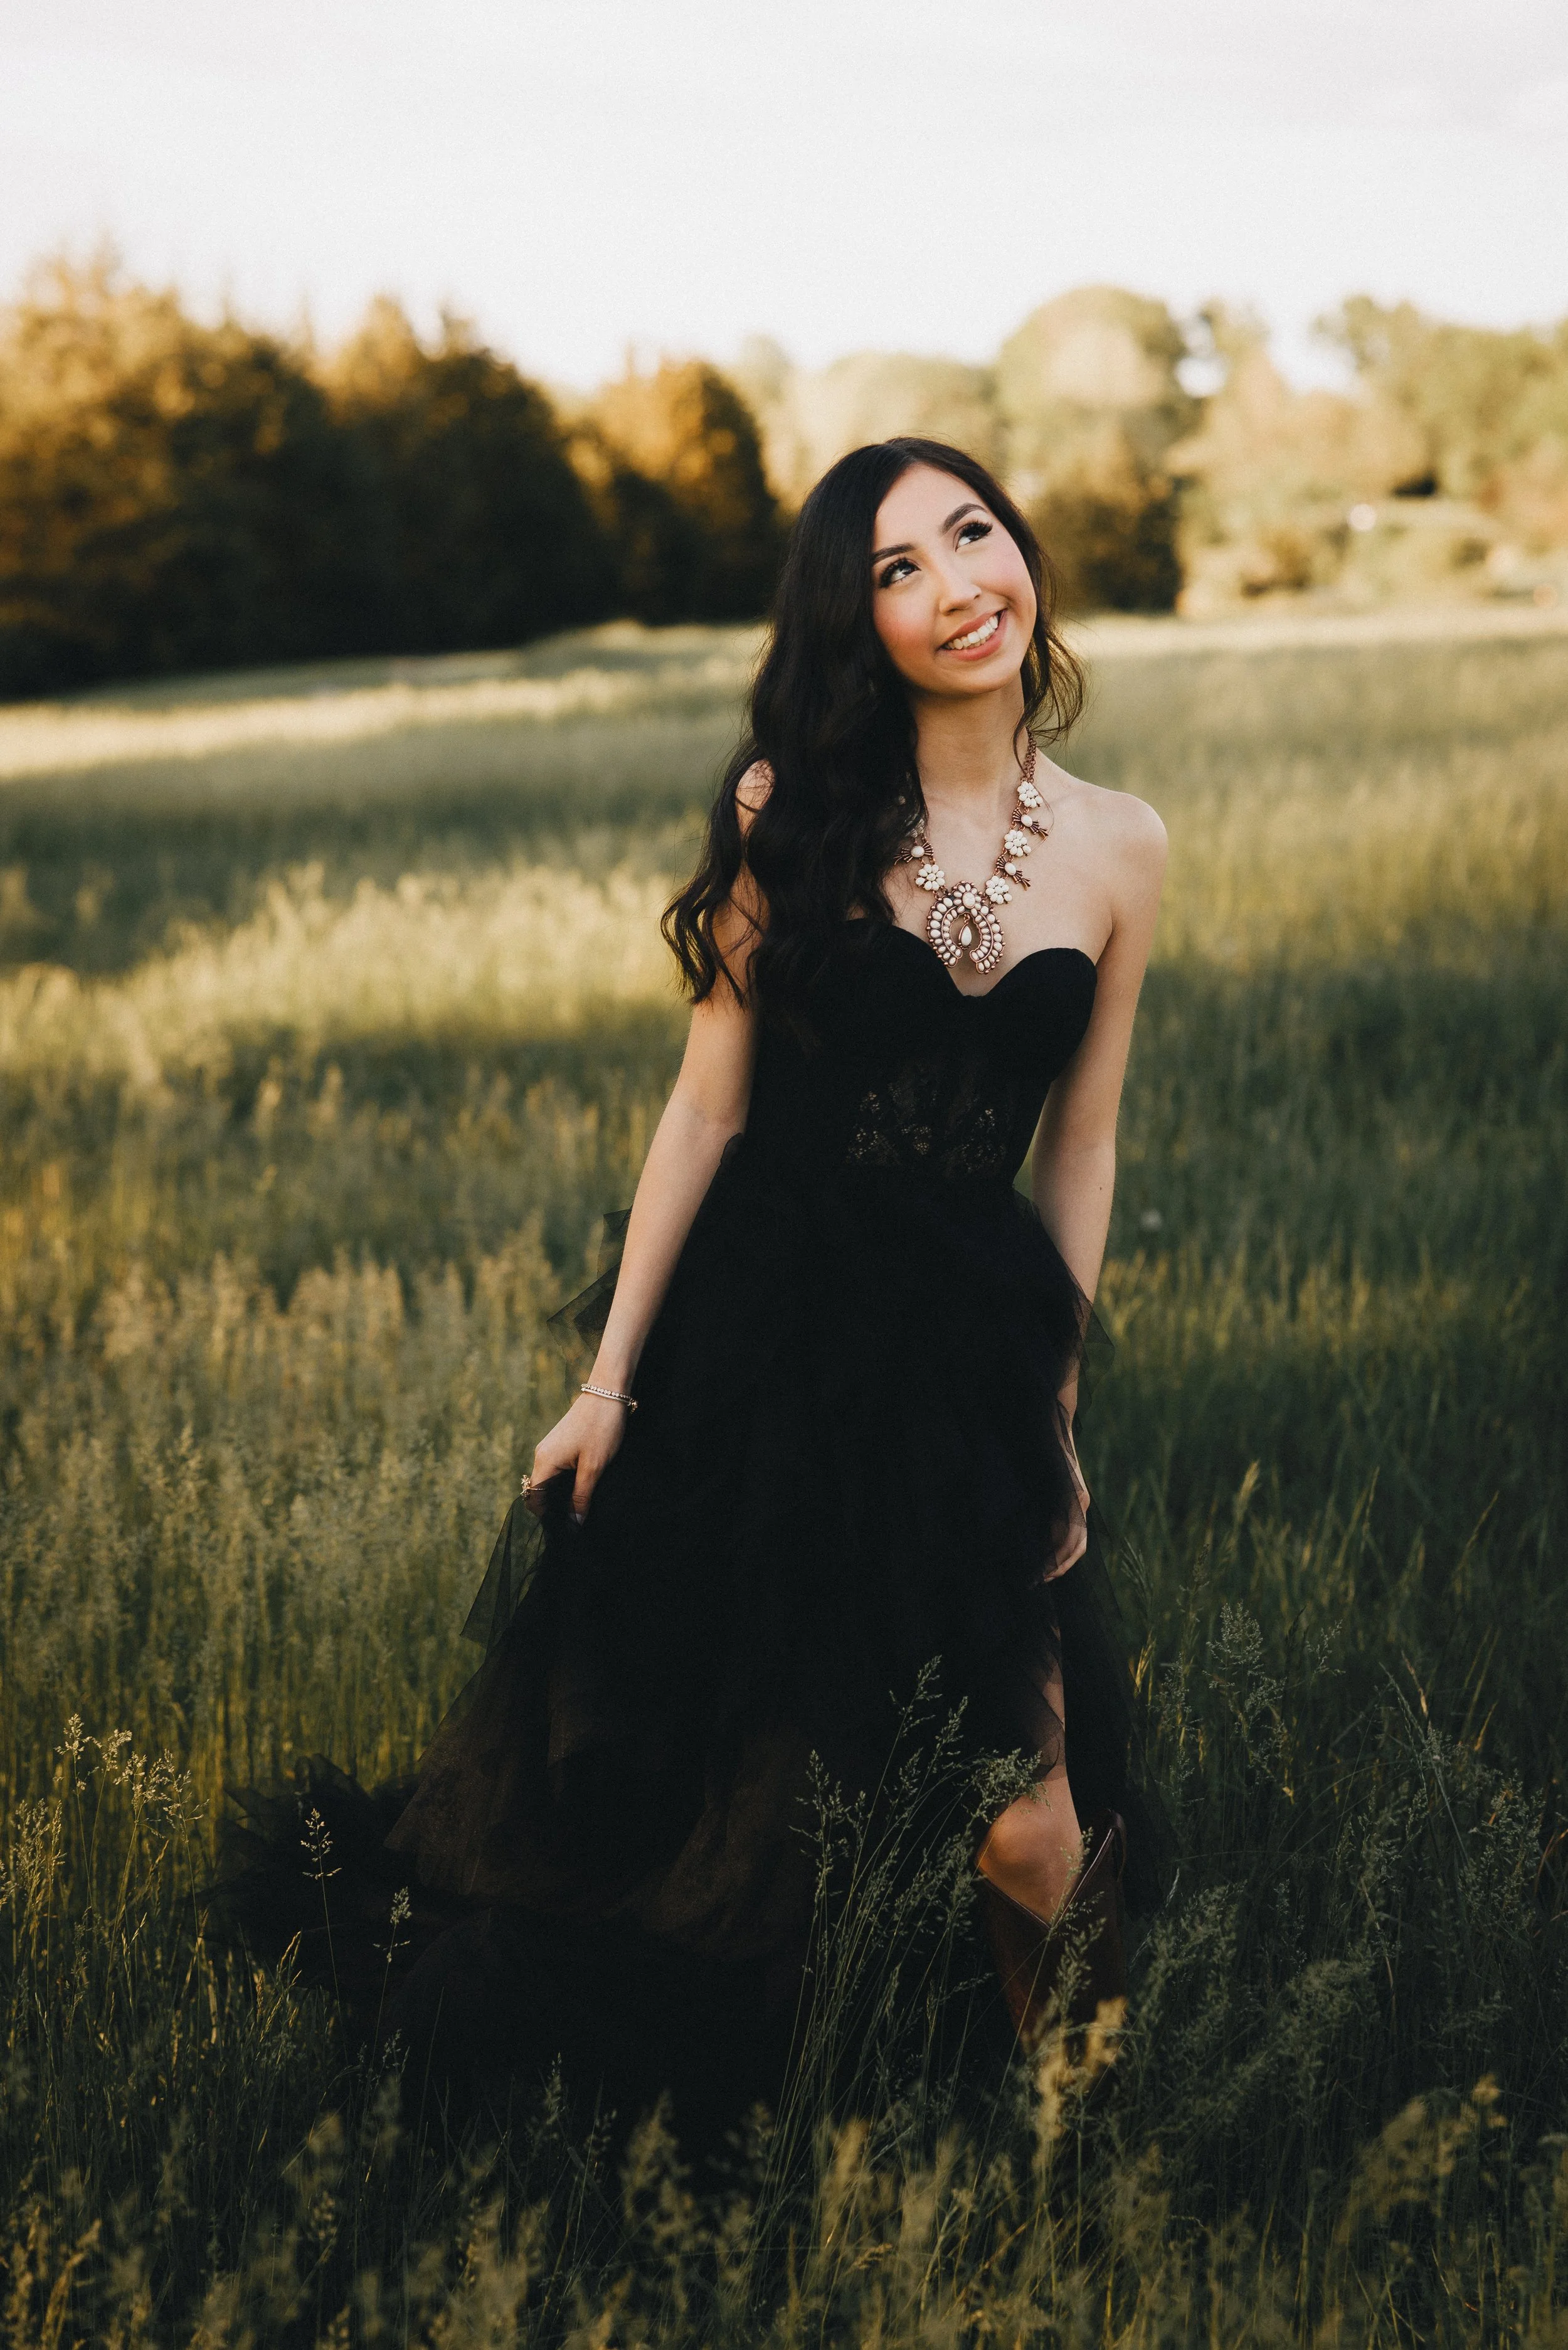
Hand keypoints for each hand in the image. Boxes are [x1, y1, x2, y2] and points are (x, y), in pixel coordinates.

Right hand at [522, 1391, 629, 1523]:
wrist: (608, 1393)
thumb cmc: (601, 1429)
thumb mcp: (593, 1468)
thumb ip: (581, 1497)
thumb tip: (573, 1525)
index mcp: (544, 1461)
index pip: (535, 1499)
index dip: (547, 1518)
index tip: (566, 1531)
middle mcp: (542, 1455)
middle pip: (541, 1492)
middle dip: (555, 1509)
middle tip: (577, 1524)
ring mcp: (550, 1448)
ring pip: (550, 1482)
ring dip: (562, 1496)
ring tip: (581, 1509)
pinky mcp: (561, 1444)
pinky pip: (557, 1471)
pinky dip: (567, 1483)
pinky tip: (583, 1490)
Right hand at [1045, 1404, 1089, 1580]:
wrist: (1047, 1420)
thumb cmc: (1038, 1450)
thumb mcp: (1039, 1484)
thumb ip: (1040, 1505)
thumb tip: (1027, 1530)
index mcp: (1075, 1503)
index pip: (1074, 1543)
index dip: (1060, 1563)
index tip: (1041, 1577)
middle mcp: (1081, 1503)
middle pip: (1076, 1547)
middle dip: (1058, 1568)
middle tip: (1038, 1582)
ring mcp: (1078, 1497)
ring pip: (1073, 1540)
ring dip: (1056, 1561)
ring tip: (1038, 1575)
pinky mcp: (1071, 1490)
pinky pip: (1067, 1524)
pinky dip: (1056, 1543)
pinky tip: (1043, 1553)